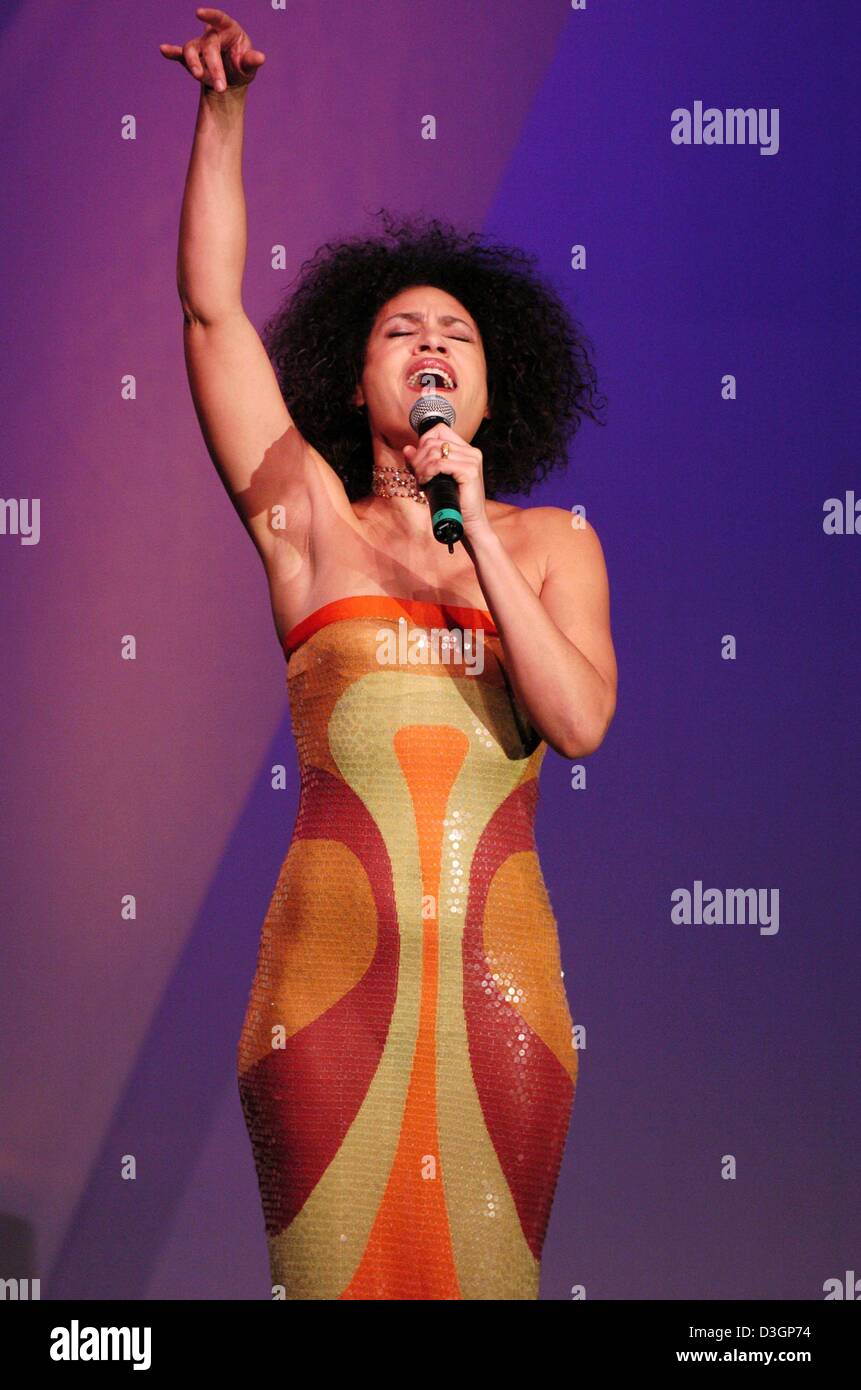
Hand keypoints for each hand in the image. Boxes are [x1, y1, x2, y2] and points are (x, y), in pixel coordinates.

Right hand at [159, 7, 264, 90]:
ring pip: (191, 49)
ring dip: (194, 64)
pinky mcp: (190, 58)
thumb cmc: (241, 67)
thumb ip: (251, 61)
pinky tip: (164, 50)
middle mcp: (212, 35)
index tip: (199, 13)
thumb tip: (260, 58)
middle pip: (209, 46)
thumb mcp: (248, 66)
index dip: (210, 15)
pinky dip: (171, 52)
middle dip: (214, 67)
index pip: (219, 19)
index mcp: (229, 30)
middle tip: (221, 87)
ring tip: (200, 78)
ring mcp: (199, 46)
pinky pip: (179, 54)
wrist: (230, 81)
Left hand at [402, 424, 490, 540]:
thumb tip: (407, 449)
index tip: (419, 462)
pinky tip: (426, 483)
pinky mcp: (470, 471)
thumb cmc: (451, 502)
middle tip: (417, 476)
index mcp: (465, 449)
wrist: (468, 523)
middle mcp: (471, 451)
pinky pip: (440, 464)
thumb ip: (421, 463)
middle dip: (418, 459)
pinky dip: (428, 473)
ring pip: (434, 452)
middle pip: (433, 441)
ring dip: (421, 468)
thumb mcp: (432, 479)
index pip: (439, 430)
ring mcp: (472, 460)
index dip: (423, 442)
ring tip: (421, 482)